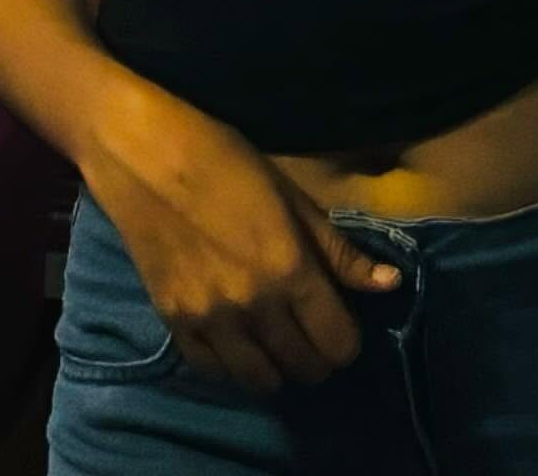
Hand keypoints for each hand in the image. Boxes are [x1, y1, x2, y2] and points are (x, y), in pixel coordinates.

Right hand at [78, 81, 399, 392]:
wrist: (146, 155)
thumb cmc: (228, 160)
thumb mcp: (293, 197)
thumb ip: (340, 250)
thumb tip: (392, 284)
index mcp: (290, 270)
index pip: (338, 343)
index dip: (350, 340)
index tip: (345, 322)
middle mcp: (253, 307)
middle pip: (304, 367)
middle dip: (320, 355)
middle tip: (316, 330)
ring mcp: (209, 321)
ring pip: (260, 381)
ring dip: (280, 367)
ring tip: (282, 341)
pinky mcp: (173, 324)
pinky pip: (213, 372)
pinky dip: (235, 366)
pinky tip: (242, 342)